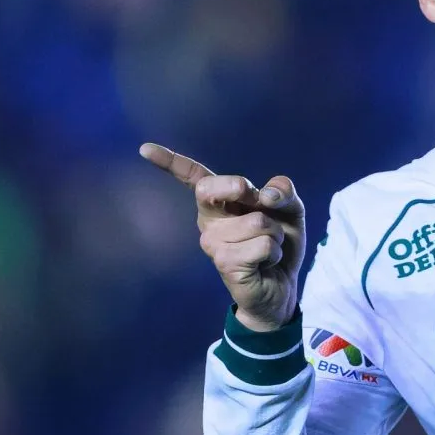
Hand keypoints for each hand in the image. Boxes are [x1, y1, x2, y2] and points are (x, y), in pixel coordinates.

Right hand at [139, 143, 305, 331]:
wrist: (283, 285)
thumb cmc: (280, 243)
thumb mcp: (290, 210)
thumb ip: (283, 192)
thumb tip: (268, 193)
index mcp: (221, 202)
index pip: (193, 177)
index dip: (171, 162)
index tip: (145, 149)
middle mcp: (209, 220)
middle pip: (213, 188)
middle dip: (240, 188)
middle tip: (261, 208)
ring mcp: (212, 242)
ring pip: (257, 221)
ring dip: (275, 234)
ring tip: (267, 247)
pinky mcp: (224, 262)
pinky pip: (263, 245)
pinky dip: (275, 251)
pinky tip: (264, 263)